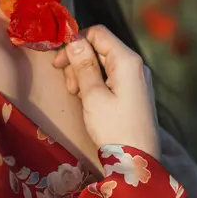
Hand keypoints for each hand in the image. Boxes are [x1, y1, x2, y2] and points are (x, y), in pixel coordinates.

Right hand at [53, 25, 160, 158]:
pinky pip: (111, 76)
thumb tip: (73, 39)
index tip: (59, 61)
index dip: (76, 41)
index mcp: (127, 60)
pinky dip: (95, 82)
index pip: (98, 33)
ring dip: (84, 72)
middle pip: (100, 47)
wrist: (137, 164)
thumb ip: (83, 65)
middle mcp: (135, 64)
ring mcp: (137, 78)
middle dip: (79, 61)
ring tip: (76, 94)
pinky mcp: (134, 92)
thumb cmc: (114, 128)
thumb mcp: (93, 95)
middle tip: (68, 84)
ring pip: (103, 62)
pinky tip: (86, 97)